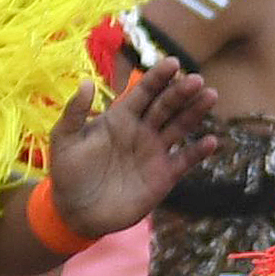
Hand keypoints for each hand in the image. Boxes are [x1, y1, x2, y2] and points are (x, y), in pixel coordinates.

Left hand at [44, 58, 217, 236]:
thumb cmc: (68, 173)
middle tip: (196, 79)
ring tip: (210, 96)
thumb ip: (75, 113)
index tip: (173, 63)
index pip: (142, 93)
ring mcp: (155, 152)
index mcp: (119, 118)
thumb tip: (85, 82)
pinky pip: (186, 160)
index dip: (157, 78)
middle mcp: (141, 131)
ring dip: (196, 112)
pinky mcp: (165, 176)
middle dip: (181, 92)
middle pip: (166, 106)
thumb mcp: (63, 140)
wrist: (77, 212)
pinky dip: (199, 151)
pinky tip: (211, 141)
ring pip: (180, 126)